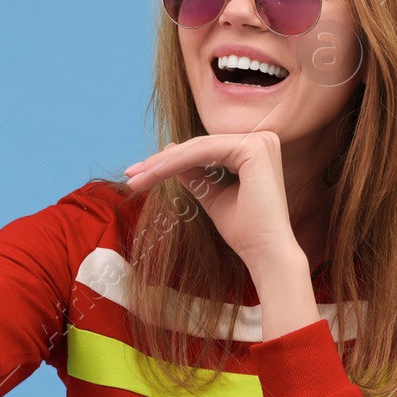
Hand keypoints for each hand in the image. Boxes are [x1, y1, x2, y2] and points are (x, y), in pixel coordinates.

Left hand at [124, 131, 301, 268]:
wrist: (266, 255)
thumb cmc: (245, 234)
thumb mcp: (213, 198)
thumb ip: (195, 176)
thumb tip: (170, 156)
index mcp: (256, 151)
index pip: (204, 151)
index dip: (169, 162)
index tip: (140, 176)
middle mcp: (262, 140)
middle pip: (198, 146)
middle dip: (160, 162)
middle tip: (130, 176)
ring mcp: (260, 141)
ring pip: (197, 148)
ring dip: (162, 163)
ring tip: (136, 179)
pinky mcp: (254, 148)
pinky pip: (203, 152)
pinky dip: (175, 163)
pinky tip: (154, 175)